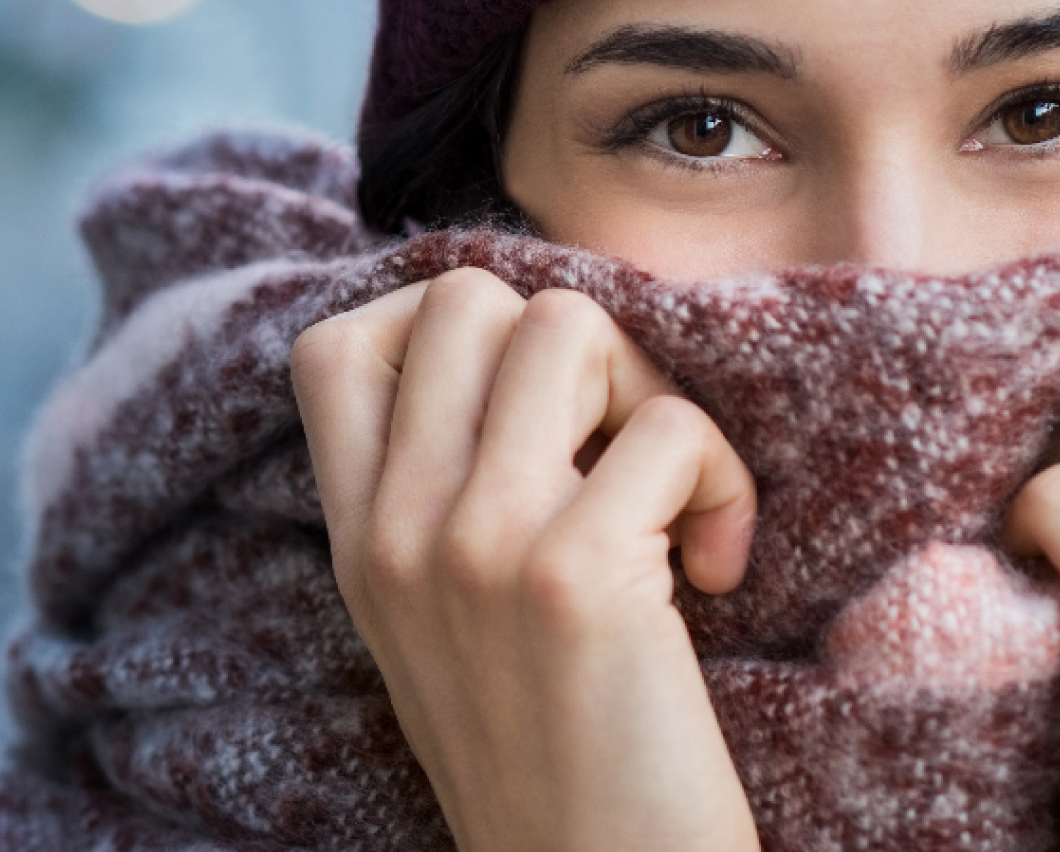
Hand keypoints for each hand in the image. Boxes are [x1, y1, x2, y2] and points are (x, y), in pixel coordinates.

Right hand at [291, 268, 761, 851]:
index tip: (526, 409)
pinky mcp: (573, 576)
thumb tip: (522, 357)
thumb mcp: (438, 628)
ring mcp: (476, 545)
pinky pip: (671, 427)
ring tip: (672, 499)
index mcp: (358, 543)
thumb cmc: (549, 760)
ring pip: (569, 326)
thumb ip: (439, 504)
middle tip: (616, 448)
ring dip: (651, 393)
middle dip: (573, 346)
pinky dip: (724, 483)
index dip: (442, 331)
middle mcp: (398, 531)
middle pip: (468, 298)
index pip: (336, 347)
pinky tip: (718, 571)